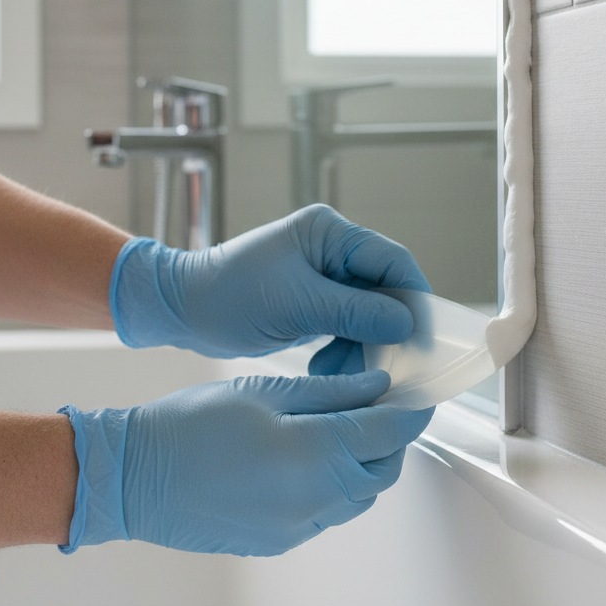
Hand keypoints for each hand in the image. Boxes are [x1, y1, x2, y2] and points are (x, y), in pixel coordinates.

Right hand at [59, 369, 432, 555]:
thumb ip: (328, 393)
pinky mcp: (279, 541)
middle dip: (388, 439)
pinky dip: (332, 486)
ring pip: (357, 497)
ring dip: (361, 465)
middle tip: (374, 407)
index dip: (409, 411)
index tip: (416, 395)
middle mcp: (317, 500)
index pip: (389, 433)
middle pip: (382, 471)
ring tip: (338, 431)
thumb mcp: (263, 392)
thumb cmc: (192, 424)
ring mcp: (299, 527)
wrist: (135, 478)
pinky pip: (326, 514)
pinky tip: (303, 460)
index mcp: (317, 455)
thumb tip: (376, 389)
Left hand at [109, 204, 430, 358]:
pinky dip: (343, 350)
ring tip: (340, 372)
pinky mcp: (313, 302)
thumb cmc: (228, 297)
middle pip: (384, 290)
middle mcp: (330, 250)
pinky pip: (346, 327)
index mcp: (328, 233)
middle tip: (386, 366)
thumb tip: (406, 323)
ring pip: (367, 314)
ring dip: (362, 347)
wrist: (182, 310)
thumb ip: (354, 312)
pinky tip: (325, 368)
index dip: (413, 298)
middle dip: (385, 331)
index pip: (392, 260)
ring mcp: (322, 276)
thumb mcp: (296, 305)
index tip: (423, 337)